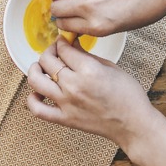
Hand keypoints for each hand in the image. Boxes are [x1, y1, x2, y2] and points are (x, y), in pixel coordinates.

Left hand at [26, 38, 156, 149]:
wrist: (133, 124)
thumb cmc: (128, 96)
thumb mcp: (112, 68)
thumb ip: (88, 56)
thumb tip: (73, 46)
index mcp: (89, 70)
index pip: (64, 49)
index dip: (62, 42)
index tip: (64, 41)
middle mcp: (74, 86)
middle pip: (47, 61)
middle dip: (50, 51)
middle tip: (56, 51)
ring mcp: (66, 103)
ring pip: (36, 81)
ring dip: (35, 70)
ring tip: (41, 67)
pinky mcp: (64, 119)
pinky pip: (38, 110)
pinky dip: (32, 99)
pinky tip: (38, 93)